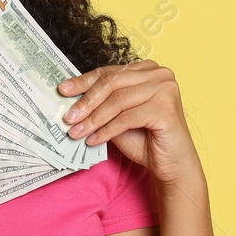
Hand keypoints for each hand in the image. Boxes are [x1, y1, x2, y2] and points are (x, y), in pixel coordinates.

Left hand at [58, 59, 199, 185]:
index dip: (84, 81)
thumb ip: (102, 104)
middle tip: (67, 117)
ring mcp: (165, 89)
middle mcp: (159, 74)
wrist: (172, 165)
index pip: (109, 72)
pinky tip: (94, 140)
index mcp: (148, 70)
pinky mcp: (166, 108)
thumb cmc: (147, 140)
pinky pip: (127, 118)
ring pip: (117, 101)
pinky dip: (107, 130)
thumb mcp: (118, 117)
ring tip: (76, 132)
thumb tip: (71, 100)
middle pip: (112, 83)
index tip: (63, 90)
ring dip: (93, 119)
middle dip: (86, 101)